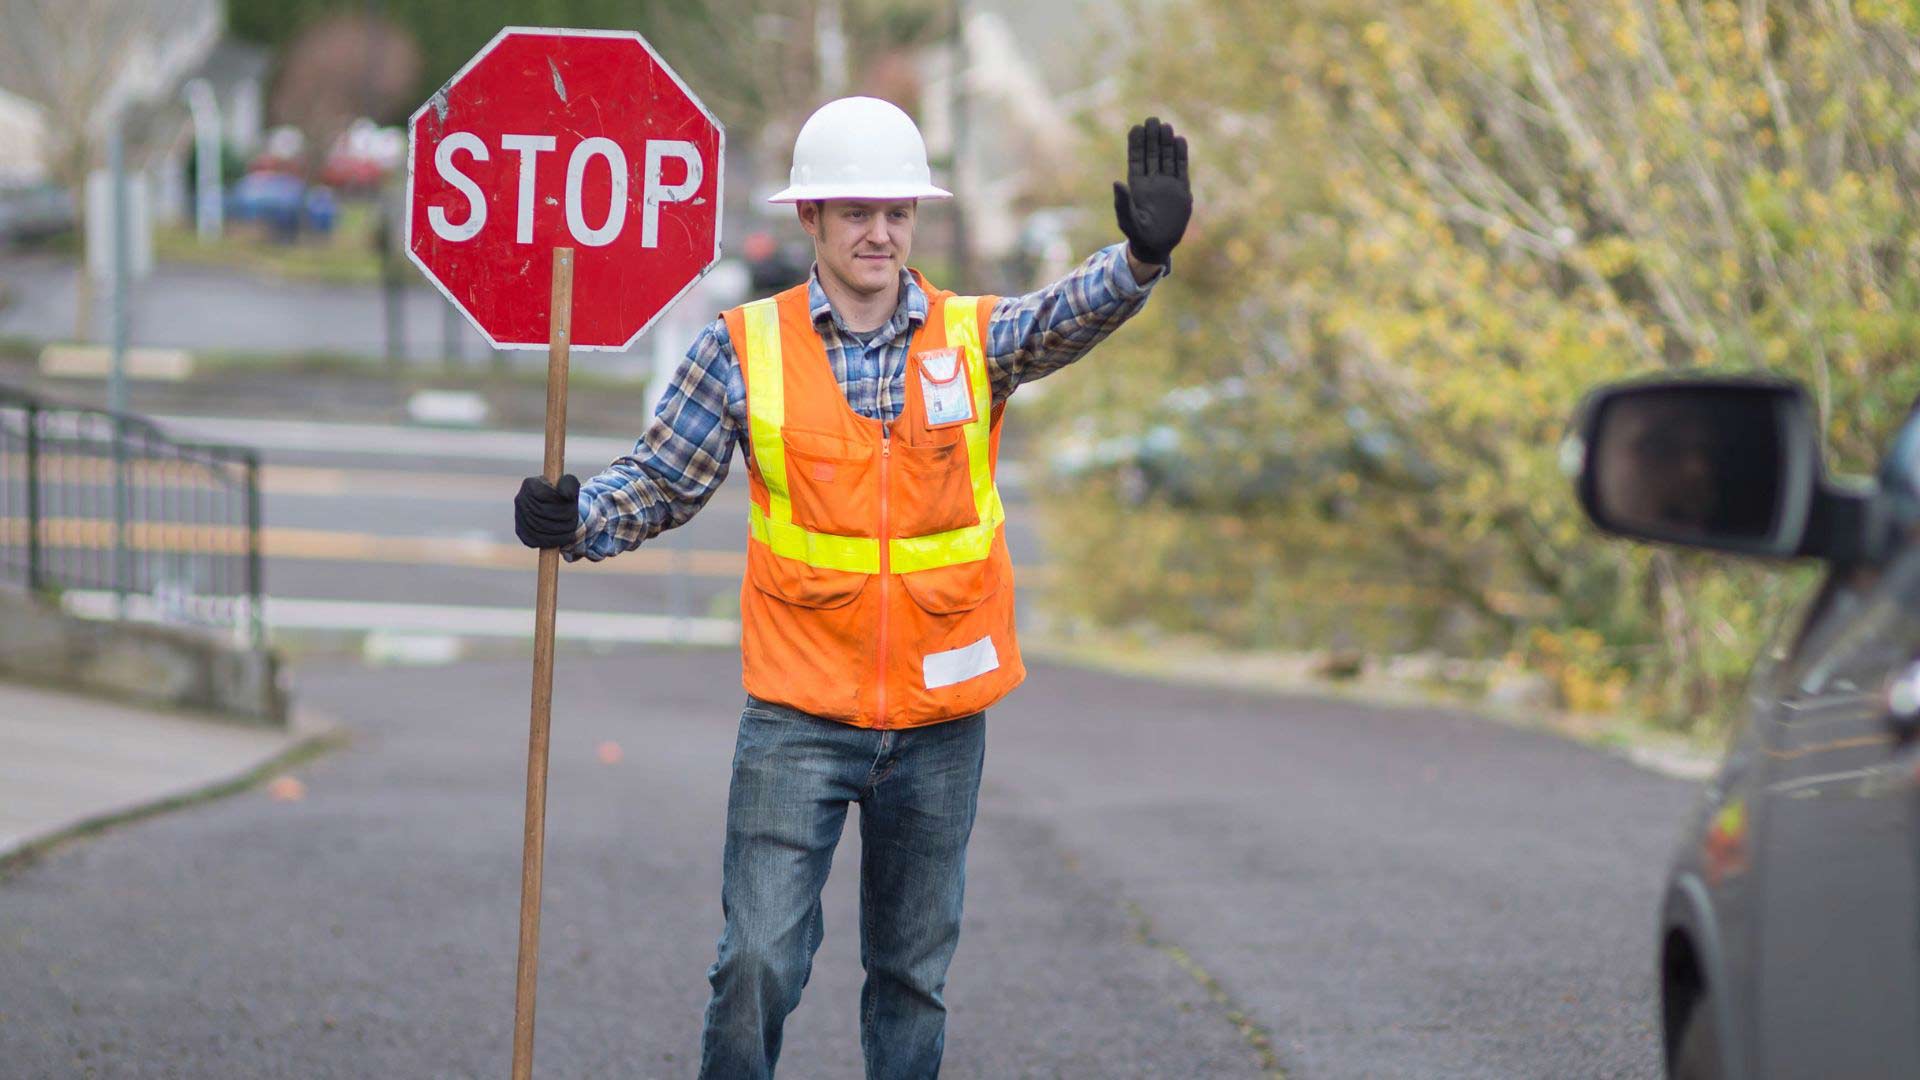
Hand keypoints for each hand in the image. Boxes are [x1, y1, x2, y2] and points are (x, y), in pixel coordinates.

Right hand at [514, 474, 580, 548]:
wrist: (551, 504)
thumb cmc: (561, 493)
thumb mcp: (569, 485)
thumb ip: (569, 486)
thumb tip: (567, 496)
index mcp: (530, 484)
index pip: (546, 497)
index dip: (561, 504)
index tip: (573, 506)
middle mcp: (520, 499)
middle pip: (543, 513)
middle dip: (563, 518)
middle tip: (574, 521)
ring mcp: (518, 516)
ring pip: (539, 528)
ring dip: (560, 531)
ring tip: (571, 530)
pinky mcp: (520, 531)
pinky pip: (534, 540)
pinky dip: (551, 541)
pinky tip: (563, 538)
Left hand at [1112, 116, 1191, 266]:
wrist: (1157, 246)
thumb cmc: (1138, 234)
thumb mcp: (1127, 219)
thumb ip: (1122, 202)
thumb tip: (1116, 182)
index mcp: (1137, 185)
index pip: (1136, 160)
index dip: (1136, 144)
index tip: (1136, 127)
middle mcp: (1152, 181)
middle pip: (1152, 154)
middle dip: (1151, 138)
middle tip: (1152, 120)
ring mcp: (1167, 184)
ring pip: (1167, 158)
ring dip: (1166, 142)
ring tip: (1165, 126)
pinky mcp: (1181, 190)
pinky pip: (1181, 168)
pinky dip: (1180, 155)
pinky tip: (1180, 140)